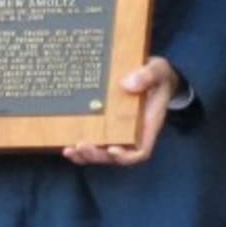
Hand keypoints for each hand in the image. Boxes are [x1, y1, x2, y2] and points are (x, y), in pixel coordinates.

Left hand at [63, 56, 181, 166]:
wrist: (151, 73)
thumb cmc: (159, 75)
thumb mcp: (158, 70)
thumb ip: (148, 75)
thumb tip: (127, 84)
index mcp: (148, 125)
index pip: (140, 151)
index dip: (126, 156)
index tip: (112, 149)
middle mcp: (133, 133)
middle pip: (116, 155)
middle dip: (97, 155)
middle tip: (81, 146)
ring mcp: (119, 130)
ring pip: (102, 151)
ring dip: (86, 155)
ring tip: (69, 150)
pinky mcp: (107, 123)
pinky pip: (95, 140)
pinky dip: (81, 146)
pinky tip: (66, 143)